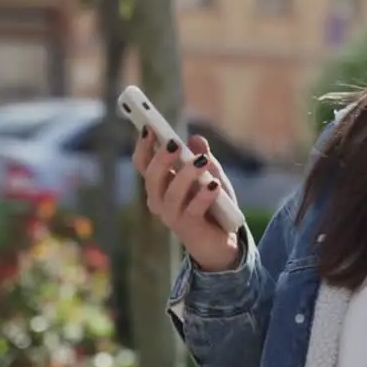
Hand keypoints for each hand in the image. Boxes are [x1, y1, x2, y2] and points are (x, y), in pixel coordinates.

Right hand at [133, 130, 239, 271]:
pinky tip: (214, 185)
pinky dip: (203, 196)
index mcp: (160, 185)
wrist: (223, 239)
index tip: (149, 127)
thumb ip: (204, 158)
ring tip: (201, 162)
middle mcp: (159, 201)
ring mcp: (172, 216)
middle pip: (152, 178)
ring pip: (171, 194)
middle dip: (161, 159)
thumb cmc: (213, 204)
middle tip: (175, 143)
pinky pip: (193, 210)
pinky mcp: (189, 228)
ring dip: (185, 176)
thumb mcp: (211, 176)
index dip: (143, 146)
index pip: (143, 164)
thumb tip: (196, 140)